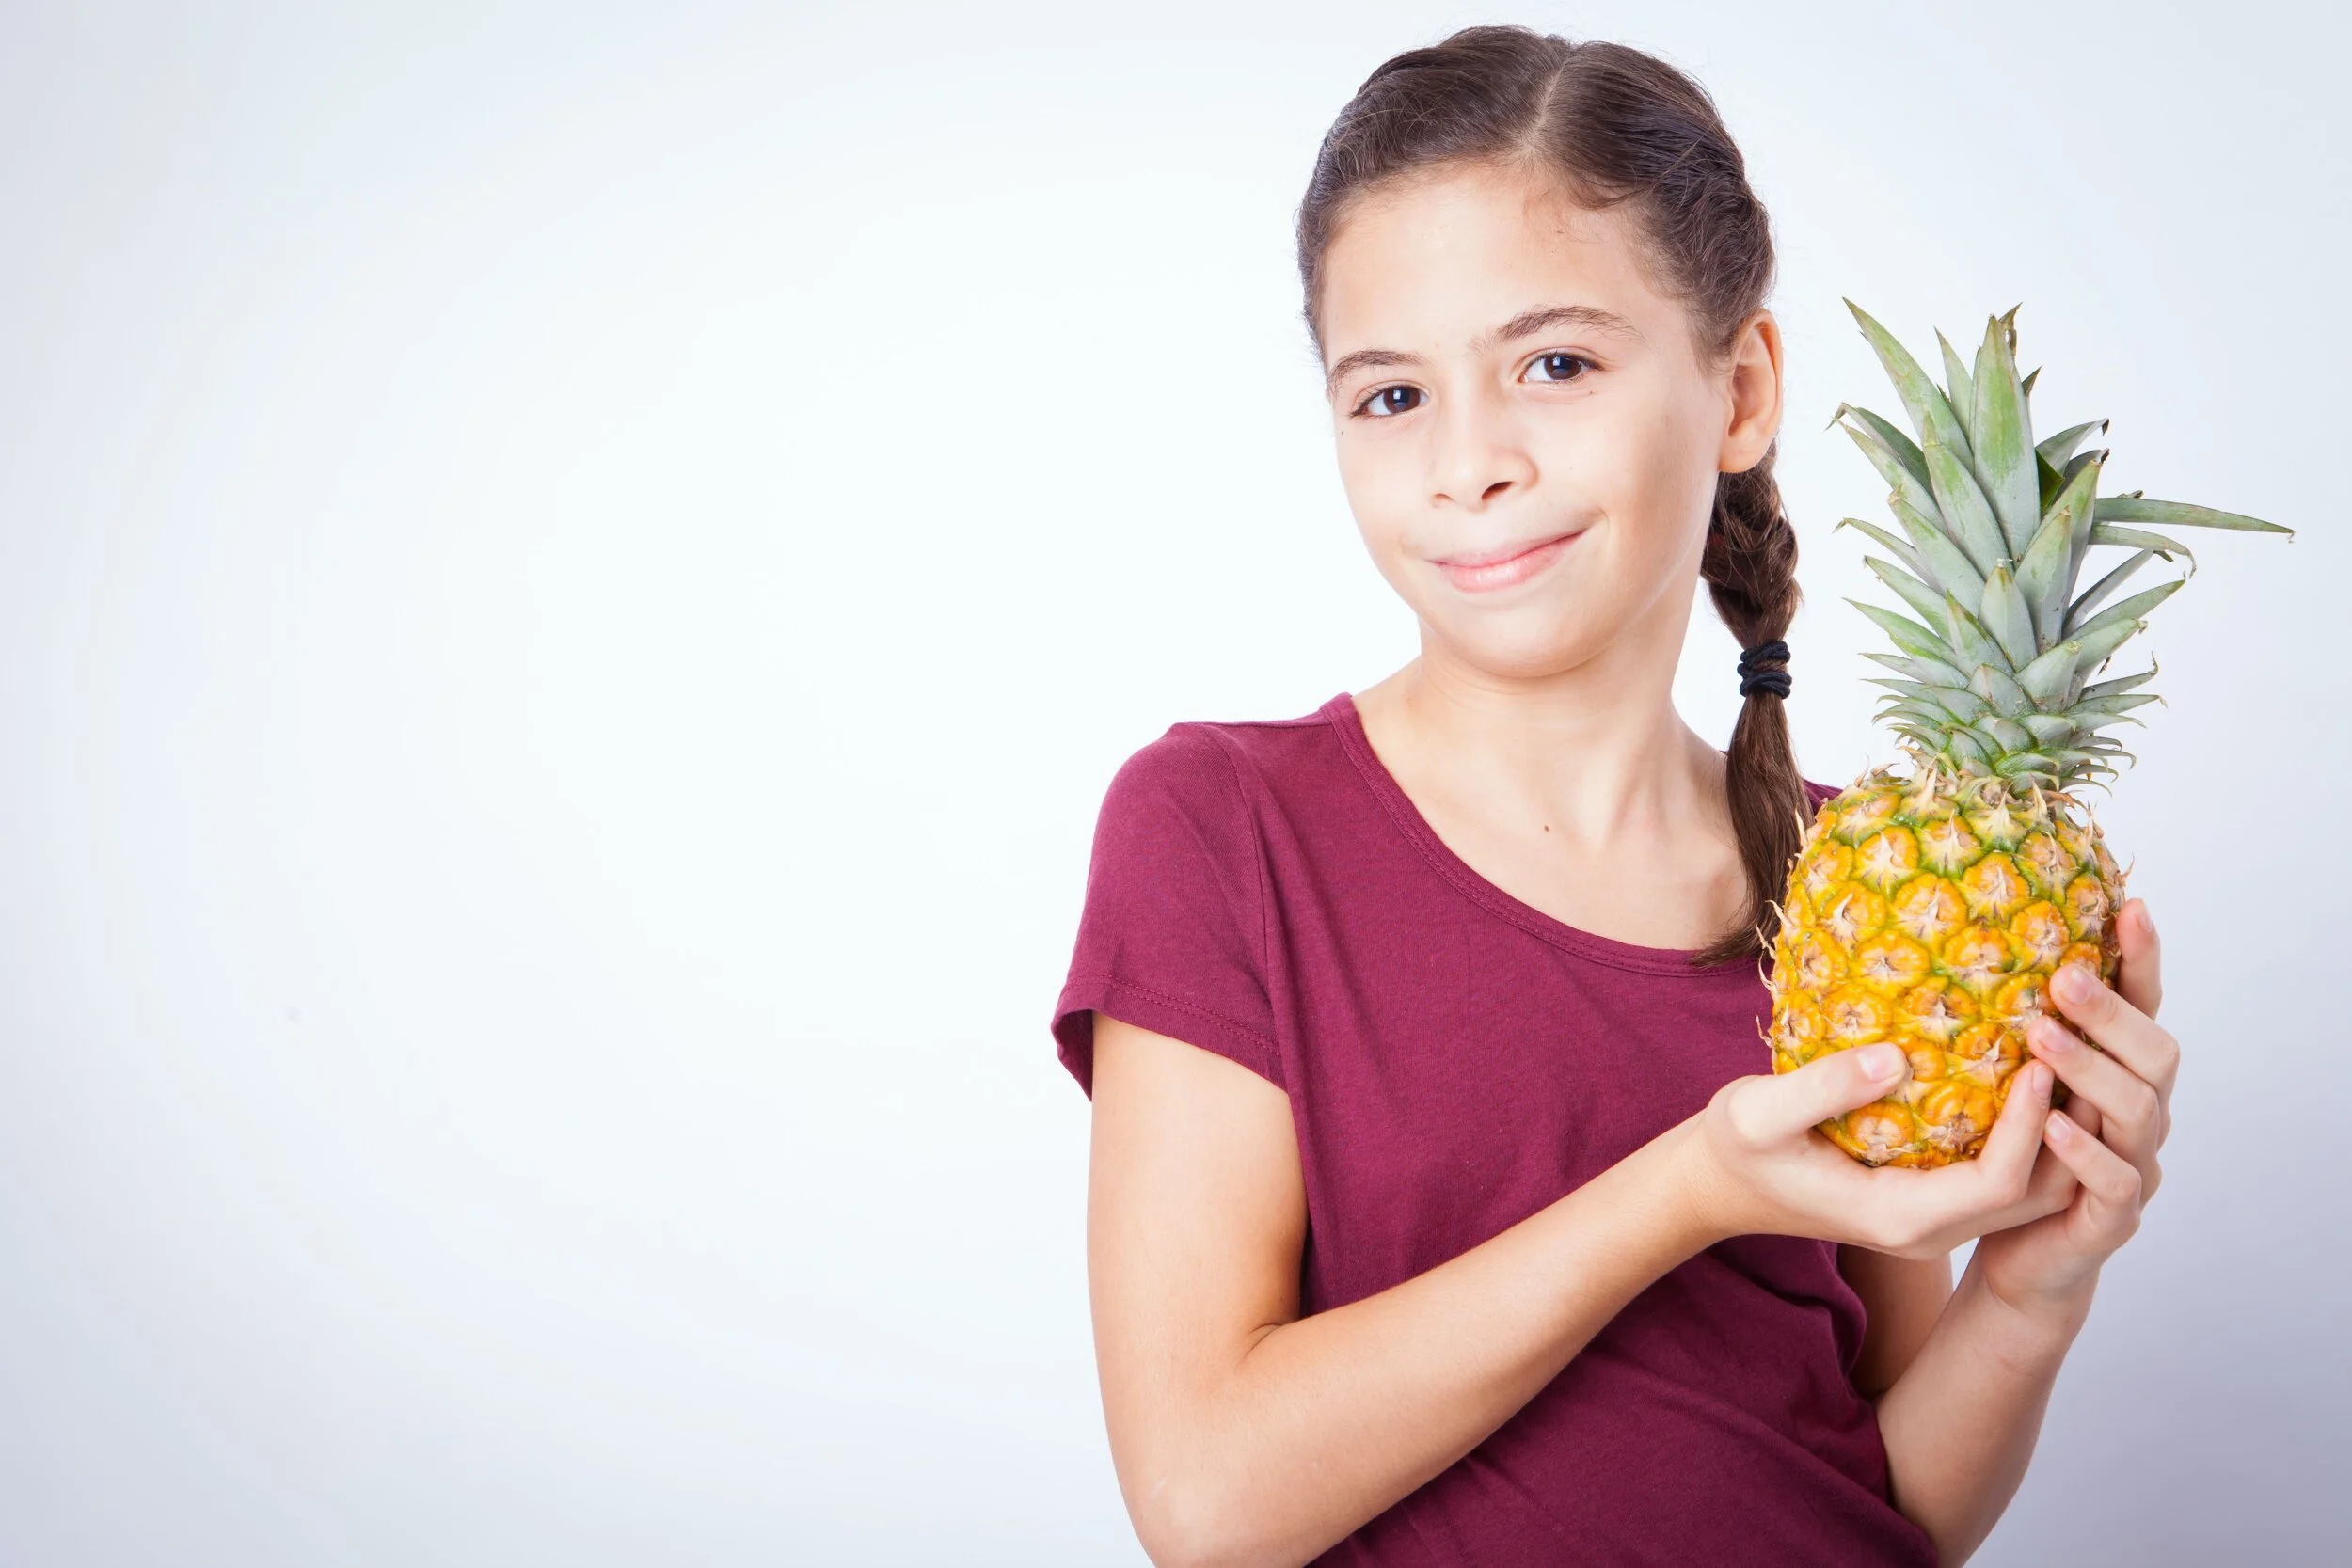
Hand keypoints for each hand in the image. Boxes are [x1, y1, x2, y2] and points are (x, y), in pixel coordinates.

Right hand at [1678, 1034, 2075, 1260]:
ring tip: (2070, 1062)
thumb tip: (1895, 1056)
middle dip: (2066, 1130)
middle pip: (2034, 1195)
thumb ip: (1821, 1088)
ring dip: (2058, 1134)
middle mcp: (1928, 1230)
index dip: (2029, 1126)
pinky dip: (2029, 1134)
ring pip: (2029, 1191)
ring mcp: (1933, 1220)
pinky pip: (2002, 1176)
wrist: (1717, 1186)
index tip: (2038, 1063)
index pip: (1998, 1182)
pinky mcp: (1930, 1198)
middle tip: (2079, 1055)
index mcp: (1897, 1218)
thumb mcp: (1758, 1112)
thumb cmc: (1733, 1148)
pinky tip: (2027, 1076)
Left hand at [1972, 897, 2172, 1318]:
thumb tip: (1957, 944)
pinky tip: (2053, 1125)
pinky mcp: (2111, 1218)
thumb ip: (2004, 1030)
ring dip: (2092, 1071)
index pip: (2143, 1008)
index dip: (2142, 960)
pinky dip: (2085, 1152)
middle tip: (2065, 975)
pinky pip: (2113, 1182)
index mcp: (2118, 1075)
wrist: (2023, 1259)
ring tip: (2042, 1038)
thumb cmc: (2011, 1158)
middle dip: (2112, 1012)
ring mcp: (2134, 1167)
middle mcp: (2139, 1116)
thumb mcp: (2006, 1086)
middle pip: (2156, 1053)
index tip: (2127, 905)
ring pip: (2139, 1112)